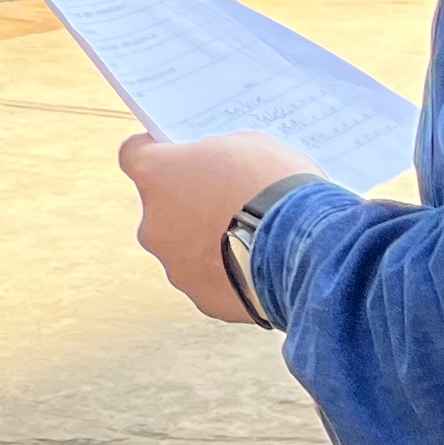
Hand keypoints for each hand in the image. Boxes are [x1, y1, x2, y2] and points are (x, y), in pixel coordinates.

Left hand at [118, 130, 321, 324]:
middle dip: (189, 204)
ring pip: (186, 250)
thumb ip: (217, 155)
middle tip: (228, 199)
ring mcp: (175, 267)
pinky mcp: (203, 299)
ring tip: (253, 238)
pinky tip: (261, 266)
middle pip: (163, 208)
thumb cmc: (277, 184)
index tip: (177, 153)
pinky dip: (230, 274)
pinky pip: (212, 281)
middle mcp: (153, 224)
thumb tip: (212, 168)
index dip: (158, 152)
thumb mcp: (248, 145)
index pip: (135, 154)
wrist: (308, 247)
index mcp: (156, 175)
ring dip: (209, 243)